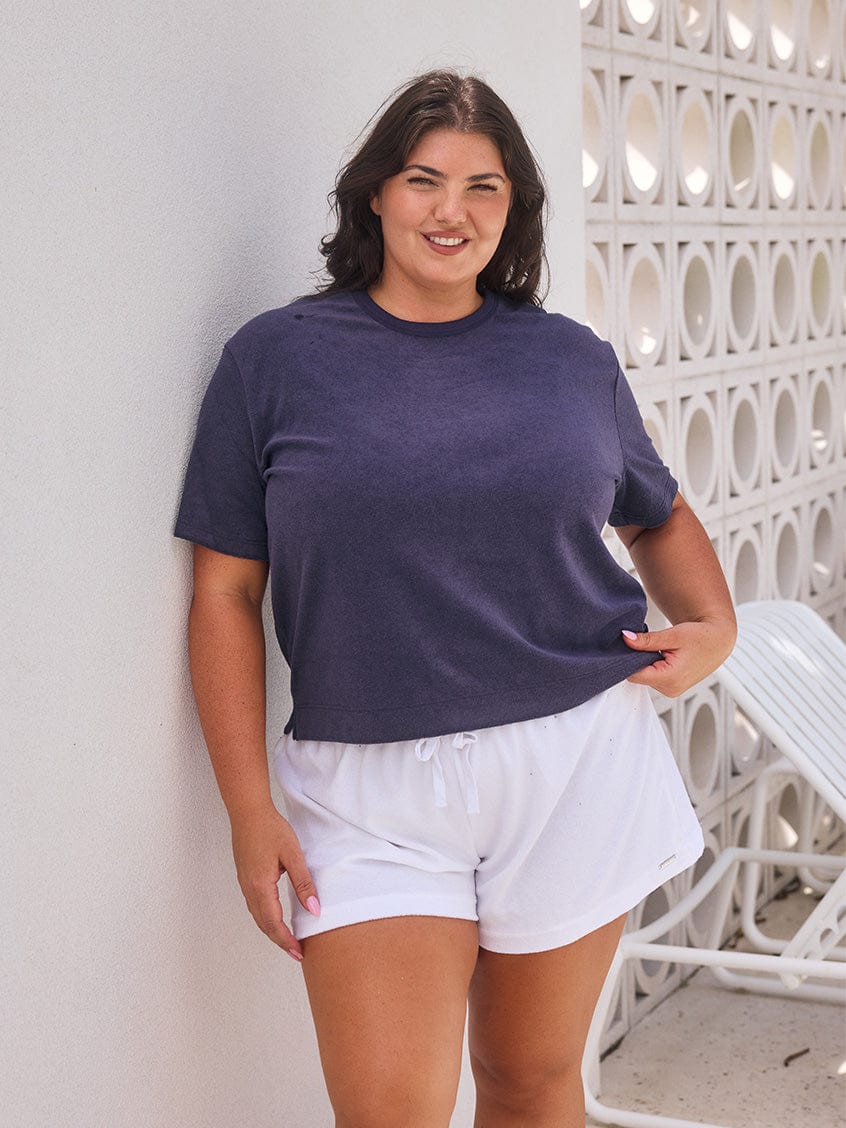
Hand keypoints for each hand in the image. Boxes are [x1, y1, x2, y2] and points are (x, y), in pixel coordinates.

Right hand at [229, 806, 319, 960]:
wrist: (248, 812)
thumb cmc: (270, 829)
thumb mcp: (293, 855)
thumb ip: (304, 883)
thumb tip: (314, 910)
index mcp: (261, 887)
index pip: (274, 923)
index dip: (286, 941)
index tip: (299, 953)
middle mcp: (249, 889)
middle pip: (264, 924)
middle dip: (280, 941)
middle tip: (296, 953)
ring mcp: (245, 884)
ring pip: (258, 916)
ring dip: (272, 931)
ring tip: (288, 940)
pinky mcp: (245, 878)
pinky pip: (255, 906)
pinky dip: (266, 918)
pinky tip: (276, 917)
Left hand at [622, 619, 735, 697]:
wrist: (719, 641)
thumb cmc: (701, 637)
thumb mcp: (673, 635)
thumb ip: (647, 640)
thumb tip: (626, 638)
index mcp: (670, 678)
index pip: (634, 674)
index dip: (627, 659)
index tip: (628, 645)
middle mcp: (670, 689)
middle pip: (639, 676)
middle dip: (638, 660)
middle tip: (648, 643)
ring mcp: (671, 690)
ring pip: (645, 676)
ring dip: (647, 663)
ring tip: (661, 649)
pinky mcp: (672, 687)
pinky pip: (653, 677)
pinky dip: (653, 666)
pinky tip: (663, 655)